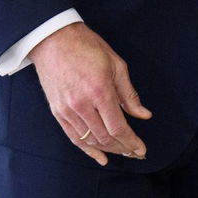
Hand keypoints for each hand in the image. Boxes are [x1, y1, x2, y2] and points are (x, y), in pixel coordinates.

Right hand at [30, 23, 151, 165]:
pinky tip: (100, 157)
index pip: (118, 127)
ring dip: (108, 149)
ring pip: (89, 140)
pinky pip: (73, 137)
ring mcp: (67, 110)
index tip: (142, 150)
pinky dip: (87, 149)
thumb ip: (129, 94)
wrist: (54, 40)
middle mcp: (82, 105)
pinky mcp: (57, 112)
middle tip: (136, 153)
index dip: (131, 142)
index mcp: (100, 91)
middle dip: (123, 148)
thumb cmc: (88, 48)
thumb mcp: (117, 65)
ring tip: (123, 153)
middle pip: (105, 137)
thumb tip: (143, 115)